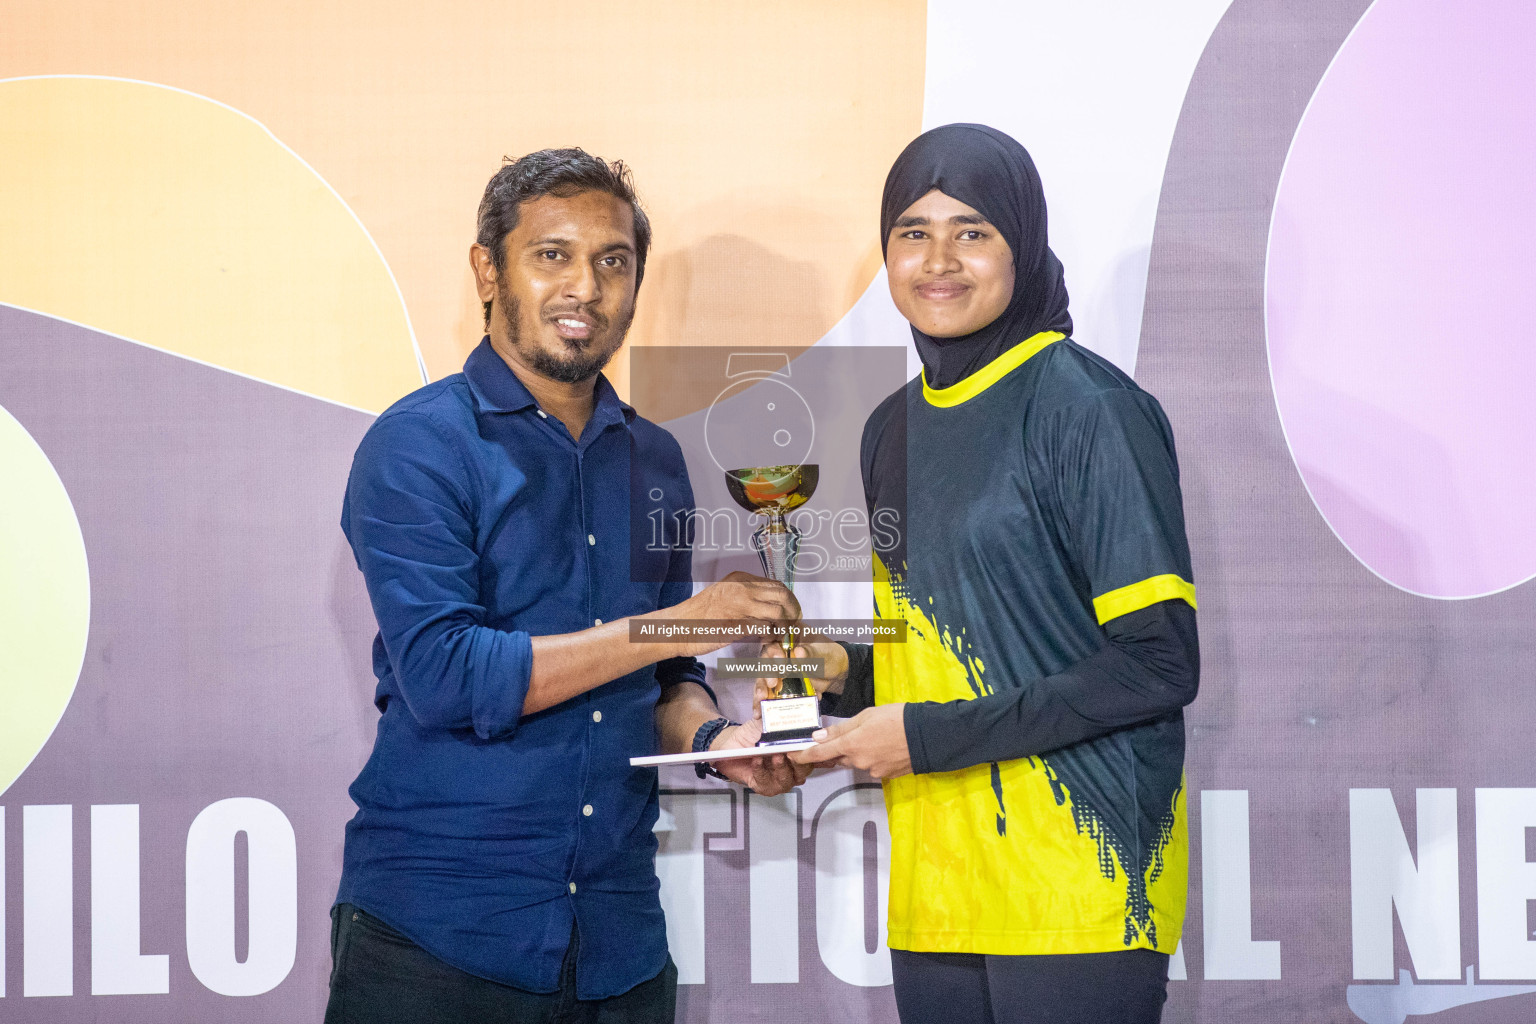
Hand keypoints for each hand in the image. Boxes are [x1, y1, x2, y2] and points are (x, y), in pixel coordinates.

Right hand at [660, 572, 800, 656]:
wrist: (678, 628)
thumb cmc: (700, 616)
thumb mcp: (725, 597)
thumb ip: (747, 599)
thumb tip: (769, 609)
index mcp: (740, 579)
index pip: (777, 585)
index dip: (789, 601)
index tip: (791, 614)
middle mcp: (742, 588)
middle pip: (783, 595)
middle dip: (793, 612)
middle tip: (793, 626)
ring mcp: (740, 605)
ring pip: (778, 612)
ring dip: (785, 626)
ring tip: (780, 635)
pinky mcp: (737, 624)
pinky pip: (765, 629)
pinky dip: (771, 637)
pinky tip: (766, 641)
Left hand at [708, 717, 810, 795]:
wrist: (733, 745)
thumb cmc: (754, 735)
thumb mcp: (765, 721)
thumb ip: (774, 714)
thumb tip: (779, 705)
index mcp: (798, 752)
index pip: (813, 754)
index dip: (813, 750)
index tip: (808, 741)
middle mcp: (793, 768)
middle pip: (803, 770)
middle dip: (799, 761)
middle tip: (792, 751)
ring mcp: (780, 779)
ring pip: (786, 778)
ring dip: (781, 767)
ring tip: (775, 756)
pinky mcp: (764, 786)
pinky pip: (765, 781)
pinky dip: (761, 771)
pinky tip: (757, 760)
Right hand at [753, 636, 845, 702]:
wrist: (837, 674)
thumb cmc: (830, 657)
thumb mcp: (823, 653)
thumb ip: (811, 653)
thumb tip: (799, 652)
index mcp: (788, 637)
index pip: (774, 641)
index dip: (774, 651)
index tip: (780, 660)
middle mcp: (778, 652)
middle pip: (765, 661)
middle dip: (766, 673)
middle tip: (771, 684)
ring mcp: (777, 669)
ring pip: (763, 678)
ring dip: (760, 689)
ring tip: (760, 699)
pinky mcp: (778, 685)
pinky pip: (768, 693)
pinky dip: (763, 702)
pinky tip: (758, 712)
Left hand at [790, 704, 911, 779]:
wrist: (928, 736)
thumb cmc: (896, 718)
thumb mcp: (866, 716)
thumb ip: (841, 728)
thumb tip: (818, 737)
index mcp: (851, 744)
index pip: (820, 753)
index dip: (803, 755)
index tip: (791, 756)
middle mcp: (858, 761)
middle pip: (841, 757)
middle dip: (841, 748)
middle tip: (855, 735)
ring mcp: (872, 771)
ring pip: (857, 761)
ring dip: (860, 752)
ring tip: (878, 736)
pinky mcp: (885, 776)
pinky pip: (872, 766)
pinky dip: (874, 757)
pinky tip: (886, 746)